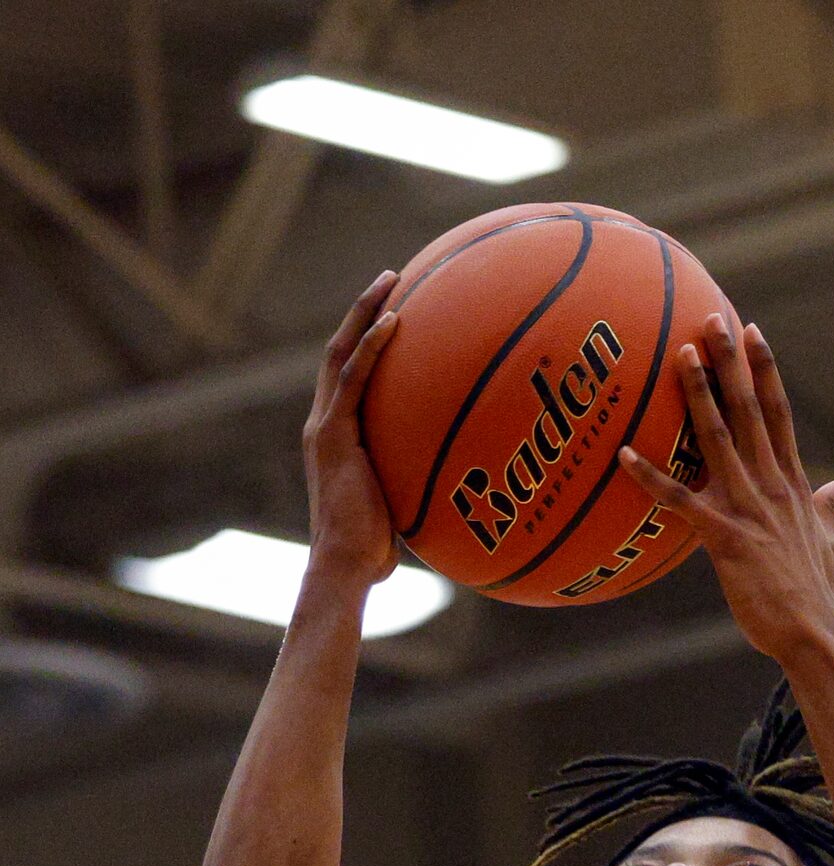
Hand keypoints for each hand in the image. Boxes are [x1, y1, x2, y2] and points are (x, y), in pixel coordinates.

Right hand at [303, 271, 400, 588]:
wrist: (344, 568)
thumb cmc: (373, 555)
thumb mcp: (400, 509)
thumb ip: (417, 486)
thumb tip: (458, 488)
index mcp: (335, 438)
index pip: (350, 378)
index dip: (367, 342)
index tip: (396, 313)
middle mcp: (324, 424)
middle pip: (341, 351)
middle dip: (364, 311)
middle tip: (394, 278)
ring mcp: (325, 427)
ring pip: (341, 353)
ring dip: (365, 312)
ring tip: (393, 280)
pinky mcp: (332, 435)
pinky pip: (354, 379)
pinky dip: (372, 347)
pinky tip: (395, 321)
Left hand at [618, 314, 833, 662]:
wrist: (816, 634)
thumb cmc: (820, 595)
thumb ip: (831, 511)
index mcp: (794, 485)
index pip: (778, 414)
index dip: (766, 370)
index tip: (753, 332)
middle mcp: (772, 486)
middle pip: (749, 411)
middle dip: (730, 363)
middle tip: (711, 318)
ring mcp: (748, 509)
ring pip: (718, 440)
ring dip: (697, 396)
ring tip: (678, 354)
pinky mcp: (724, 539)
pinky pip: (680, 502)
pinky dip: (651, 478)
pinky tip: (623, 455)